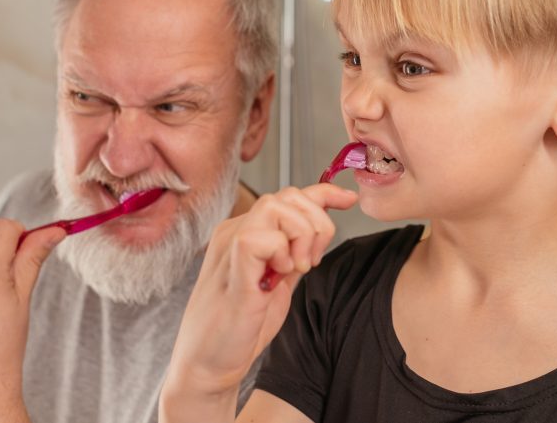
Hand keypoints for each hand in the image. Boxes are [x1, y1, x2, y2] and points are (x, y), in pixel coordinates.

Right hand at [160, 184, 356, 421]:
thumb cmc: (238, 328)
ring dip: (300, 237)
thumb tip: (321, 232)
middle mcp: (236, 231)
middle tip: (310, 262)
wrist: (208, 363)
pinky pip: (260, 236)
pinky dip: (280, 253)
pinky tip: (275, 278)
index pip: (290, 196)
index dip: (324, 193)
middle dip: (317, 224)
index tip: (348, 200)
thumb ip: (295, 255)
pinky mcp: (231, 265)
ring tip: (294, 271)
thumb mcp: (279, 283)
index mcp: (247, 232)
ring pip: (276, 207)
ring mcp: (230, 245)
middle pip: (289, 196)